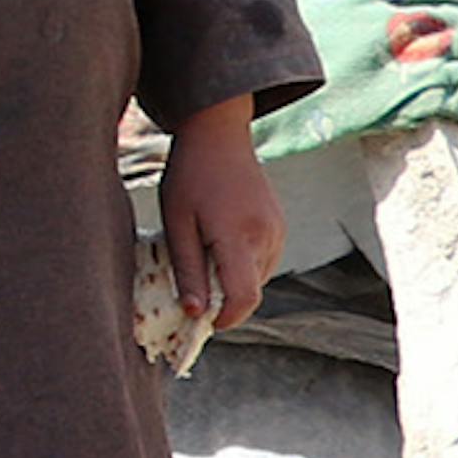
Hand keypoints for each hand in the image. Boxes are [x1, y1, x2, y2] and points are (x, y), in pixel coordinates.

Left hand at [158, 103, 281, 333]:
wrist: (218, 135)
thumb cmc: (190, 175)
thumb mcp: (177, 222)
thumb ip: (188, 269)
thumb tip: (195, 313)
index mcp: (238, 235)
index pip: (243, 297)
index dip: (226, 318)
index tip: (204, 322)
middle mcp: (266, 236)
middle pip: (251, 292)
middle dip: (225, 301)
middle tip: (194, 291)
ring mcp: (277, 230)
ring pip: (259, 278)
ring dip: (234, 282)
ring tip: (204, 257)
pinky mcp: (280, 225)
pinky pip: (264, 261)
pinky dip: (244, 265)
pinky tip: (220, 244)